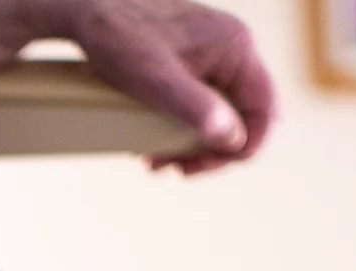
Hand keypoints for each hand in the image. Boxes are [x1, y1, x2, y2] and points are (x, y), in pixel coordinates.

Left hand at [61, 0, 275, 173]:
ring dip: (195, 144)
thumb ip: (196, 107)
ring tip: (157, 159)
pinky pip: (205, 101)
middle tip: (176, 169)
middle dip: (212, 150)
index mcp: (236, 48)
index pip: (265, 109)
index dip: (245, 147)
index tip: (206, 166)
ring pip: (222, 113)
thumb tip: (232, 137)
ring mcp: (216, 53)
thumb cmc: (119, 37)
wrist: (89, 10)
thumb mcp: (155, 80)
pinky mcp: (197, 59)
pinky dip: (184, 127)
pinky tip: (156, 140)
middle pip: (244, 116)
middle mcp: (234, 48)